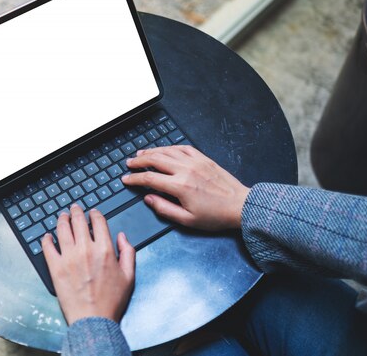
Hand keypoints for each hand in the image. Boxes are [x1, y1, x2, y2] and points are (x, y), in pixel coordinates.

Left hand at [42, 204, 135, 324]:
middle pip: (78, 221)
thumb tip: (121, 236)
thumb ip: (128, 252)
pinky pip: (47, 247)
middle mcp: (85, 249)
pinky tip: (47, 236)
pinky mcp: (55, 268)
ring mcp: (68, 257)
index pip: (98, 221)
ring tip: (62, 216)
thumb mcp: (129, 275)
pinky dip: (46, 239)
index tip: (92, 213)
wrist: (94, 319)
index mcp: (104, 249)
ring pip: (62, 229)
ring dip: (62, 219)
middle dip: (76, 211)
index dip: (94, 213)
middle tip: (74, 208)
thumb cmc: (111, 301)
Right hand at [121, 145, 248, 230]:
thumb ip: (164, 209)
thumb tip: (148, 198)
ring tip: (141, 154)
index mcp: (180, 186)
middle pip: (155, 160)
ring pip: (167, 151)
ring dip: (151, 151)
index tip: (126, 179)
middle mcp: (185, 170)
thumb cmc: (216, 215)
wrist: (240, 206)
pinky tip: (163, 149)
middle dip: (138, 161)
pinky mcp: (203, 159)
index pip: (149, 178)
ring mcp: (195, 162)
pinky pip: (182, 147)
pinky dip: (169, 147)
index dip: (134, 178)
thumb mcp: (187, 220)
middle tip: (129, 164)